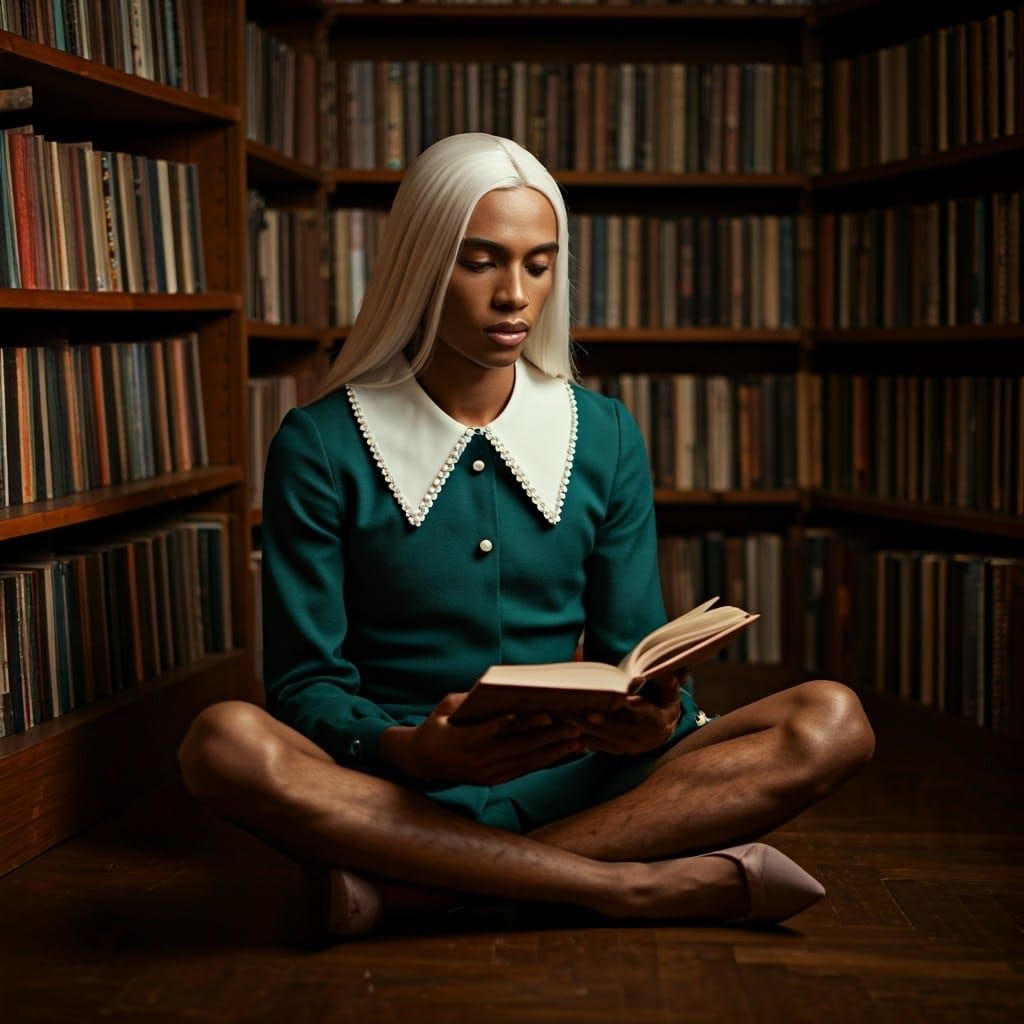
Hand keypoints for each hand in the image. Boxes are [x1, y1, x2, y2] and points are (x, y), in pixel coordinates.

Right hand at [380, 692, 584, 786]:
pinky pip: (525, 770)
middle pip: (519, 747)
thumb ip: (470, 700)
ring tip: (577, 741)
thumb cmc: (437, 726)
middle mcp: (479, 759)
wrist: (422, 762)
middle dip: (549, 737)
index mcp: (465, 739)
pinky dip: (546, 761)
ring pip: (527, 762)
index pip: (497, 730)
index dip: (522, 724)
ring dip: (554, 752)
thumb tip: (496, 687)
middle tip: (573, 727)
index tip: (543, 716)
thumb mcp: (446, 707)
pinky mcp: (495, 780)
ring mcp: (488, 773)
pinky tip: (563, 753)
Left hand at [566, 673, 683, 755]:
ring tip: (572, 721)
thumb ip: (667, 683)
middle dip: (604, 722)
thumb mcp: (670, 694)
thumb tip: (668, 673)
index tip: (630, 700)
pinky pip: (602, 748)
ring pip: (609, 739)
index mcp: (658, 720)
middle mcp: (645, 737)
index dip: (640, 707)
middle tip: (587, 714)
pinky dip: (588, 743)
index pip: (650, 712)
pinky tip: (572, 739)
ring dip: (590, 732)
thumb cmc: (664, 705)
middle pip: (622, 728)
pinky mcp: (620, 751)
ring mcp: (632, 746)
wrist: (664, 732)